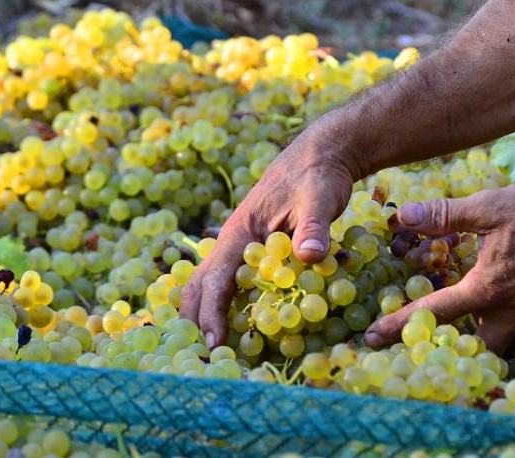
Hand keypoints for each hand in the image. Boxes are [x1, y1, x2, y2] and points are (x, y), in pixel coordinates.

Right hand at [180, 133, 356, 348]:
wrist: (320, 156)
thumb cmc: (316, 177)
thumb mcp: (319, 200)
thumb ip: (313, 228)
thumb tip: (310, 257)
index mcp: (239, 233)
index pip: (215, 280)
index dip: (212, 314)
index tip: (215, 345)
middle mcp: (232, 243)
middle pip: (200, 286)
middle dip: (195, 321)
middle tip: (203, 359)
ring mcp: (241, 247)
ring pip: (210, 285)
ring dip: (205, 315)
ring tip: (209, 350)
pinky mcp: (255, 251)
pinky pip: (230, 283)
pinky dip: (224, 306)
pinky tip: (234, 329)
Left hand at [364, 180, 514, 352]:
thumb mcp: (489, 207)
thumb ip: (444, 215)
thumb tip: (402, 216)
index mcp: (487, 289)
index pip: (435, 314)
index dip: (400, 325)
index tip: (373, 339)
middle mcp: (511, 310)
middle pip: (474, 347)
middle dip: (452, 348)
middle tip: (430, 340)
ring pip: (502, 340)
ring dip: (482, 336)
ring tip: (464, 323)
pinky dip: (507, 322)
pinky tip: (504, 301)